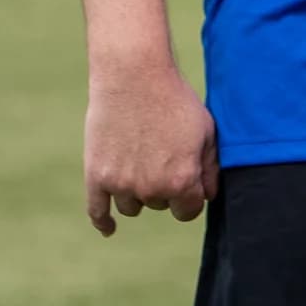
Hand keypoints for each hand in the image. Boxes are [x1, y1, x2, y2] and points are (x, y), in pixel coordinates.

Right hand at [81, 57, 218, 236]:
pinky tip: (109, 228)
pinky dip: (103, 222)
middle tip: (161, 153)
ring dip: (137, 192)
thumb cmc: (175, 101)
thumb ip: (209, 169)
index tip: (188, 184)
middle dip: (164, 186)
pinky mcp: (96, 177)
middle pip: (160, 205)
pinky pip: (97, 212)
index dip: (190, 198)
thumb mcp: (206, 132)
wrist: (133, 77)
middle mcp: (151, 189)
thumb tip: (207, 197)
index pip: (189, 211)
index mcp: (181, 181)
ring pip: (132, 207)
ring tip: (140, 160)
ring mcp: (120, 185)